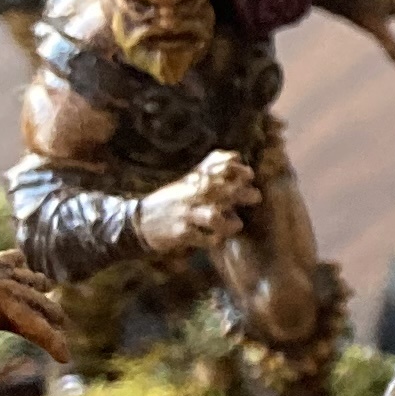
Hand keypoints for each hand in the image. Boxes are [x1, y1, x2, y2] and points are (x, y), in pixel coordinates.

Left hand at [0, 256, 65, 384]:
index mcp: (14, 312)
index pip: (43, 333)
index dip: (56, 346)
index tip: (65, 358)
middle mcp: (18, 292)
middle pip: (47, 306)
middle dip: (56, 320)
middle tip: (62, 330)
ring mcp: (9, 274)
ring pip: (37, 281)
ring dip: (42, 292)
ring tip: (44, 299)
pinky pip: (17, 260)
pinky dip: (20, 266)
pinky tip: (18, 270)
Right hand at [137, 150, 260, 252]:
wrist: (141, 220)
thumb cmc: (173, 199)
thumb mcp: (190, 180)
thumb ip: (212, 168)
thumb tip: (236, 156)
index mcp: (197, 179)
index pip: (223, 166)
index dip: (240, 169)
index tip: (249, 176)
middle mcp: (193, 193)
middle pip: (223, 189)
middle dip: (244, 194)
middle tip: (254, 198)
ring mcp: (186, 213)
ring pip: (213, 215)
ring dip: (229, 222)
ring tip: (235, 225)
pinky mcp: (181, 232)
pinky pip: (203, 238)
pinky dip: (213, 239)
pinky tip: (216, 239)